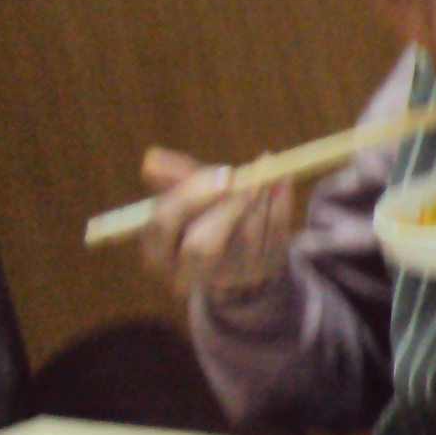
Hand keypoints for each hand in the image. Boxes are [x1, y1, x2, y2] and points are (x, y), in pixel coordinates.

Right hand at [138, 149, 294, 300]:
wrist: (237, 251)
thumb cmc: (201, 216)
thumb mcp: (184, 195)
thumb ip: (173, 176)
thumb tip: (153, 159)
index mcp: (158, 251)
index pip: (163, 226)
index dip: (189, 197)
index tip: (219, 172)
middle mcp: (190, 272)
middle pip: (202, 246)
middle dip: (226, 206)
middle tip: (243, 176)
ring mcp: (230, 276)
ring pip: (246, 236)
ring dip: (258, 197)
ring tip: (265, 168)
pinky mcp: (263, 271)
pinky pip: (276, 235)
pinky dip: (281, 204)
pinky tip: (282, 180)